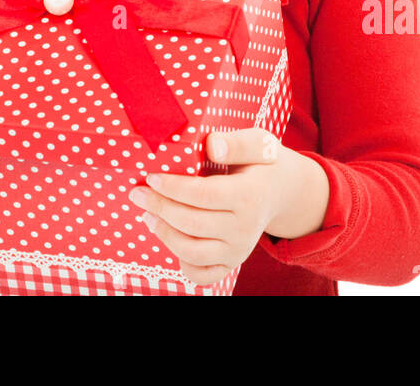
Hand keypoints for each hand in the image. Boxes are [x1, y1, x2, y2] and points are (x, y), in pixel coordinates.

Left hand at [127, 128, 284, 286]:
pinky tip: (169, 238)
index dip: (173, 188)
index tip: (151, 177)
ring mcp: (239, 250)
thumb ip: (235, 142)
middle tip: (137, 194)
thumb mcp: (257, 143)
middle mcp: (246, 229)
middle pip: (193, 223)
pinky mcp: (232, 263)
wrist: (282, 192)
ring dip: (164, 234)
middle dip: (160, 208)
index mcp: (249, 196)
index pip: (204, 195)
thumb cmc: (261, 162)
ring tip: (147, 215)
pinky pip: (202, 275)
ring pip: (193, 253)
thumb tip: (211, 145)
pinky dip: (182, 263)